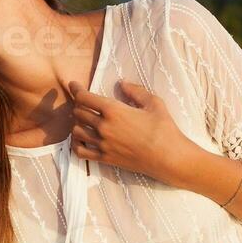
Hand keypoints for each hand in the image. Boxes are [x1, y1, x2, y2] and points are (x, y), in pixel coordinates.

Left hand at [67, 78, 199, 186]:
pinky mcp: (104, 158)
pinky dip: (76, 144)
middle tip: (84, 103)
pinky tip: (81, 140)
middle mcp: (103, 127)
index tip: (73, 85)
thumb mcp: (153, 103)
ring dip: (77, 124)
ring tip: (83, 121)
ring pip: (76, 131)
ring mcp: (102, 144)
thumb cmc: (164, 128)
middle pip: (78, 113)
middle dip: (79, 105)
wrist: (168, 157)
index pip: (84, 98)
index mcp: (113, 110)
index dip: (76, 89)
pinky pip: (80, 152)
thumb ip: (135, 91)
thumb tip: (122, 84)